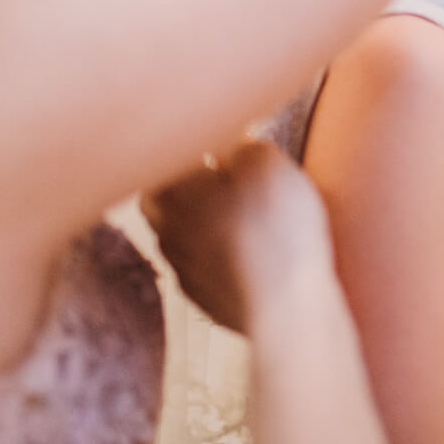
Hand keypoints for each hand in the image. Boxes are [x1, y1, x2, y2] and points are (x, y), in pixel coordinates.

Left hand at [140, 140, 333, 332]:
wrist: (284, 304)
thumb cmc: (275, 224)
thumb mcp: (264, 161)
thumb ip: (237, 143)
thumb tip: (224, 143)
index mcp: (171, 190)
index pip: (161, 156)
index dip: (182, 145)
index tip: (205, 139)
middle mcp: (165, 229)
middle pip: (159, 198)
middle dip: (179, 182)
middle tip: (209, 171)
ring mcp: (181, 268)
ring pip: (176, 233)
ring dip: (195, 219)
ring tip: (229, 211)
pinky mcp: (201, 297)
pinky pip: (198, 265)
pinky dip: (213, 253)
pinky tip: (240, 250)